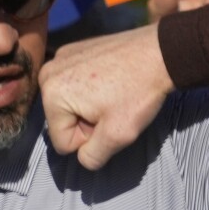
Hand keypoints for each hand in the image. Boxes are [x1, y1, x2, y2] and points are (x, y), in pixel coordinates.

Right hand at [38, 23, 173, 169]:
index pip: (62, 142)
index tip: (109, 119)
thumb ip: (93, 156)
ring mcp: (60, 58)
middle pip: (63, 122)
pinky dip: (91, 88)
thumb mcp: (117, 135)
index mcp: (51, 94)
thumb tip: (83, 158)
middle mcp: (48, 73)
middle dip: (87, 123)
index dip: (89, 139)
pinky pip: (75, 85)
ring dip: (90, 107)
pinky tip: (111, 81)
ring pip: (69, 105)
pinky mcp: (74, 50)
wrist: (159, 53)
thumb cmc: (138, 92)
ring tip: (113, 94)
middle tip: (113, 107)